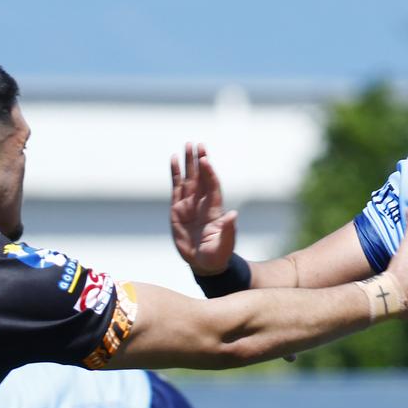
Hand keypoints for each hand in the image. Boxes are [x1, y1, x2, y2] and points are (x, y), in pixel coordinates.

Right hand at [170, 142, 239, 275]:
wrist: (204, 264)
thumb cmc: (218, 255)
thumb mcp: (224, 245)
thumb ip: (228, 230)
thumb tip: (233, 215)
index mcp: (214, 209)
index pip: (212, 186)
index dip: (209, 173)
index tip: (206, 159)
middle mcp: (202, 203)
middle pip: (201, 177)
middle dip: (199, 161)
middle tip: (197, 144)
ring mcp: (190, 205)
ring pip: (189, 179)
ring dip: (188, 163)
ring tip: (187, 145)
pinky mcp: (177, 209)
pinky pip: (176, 187)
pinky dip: (175, 174)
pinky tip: (174, 159)